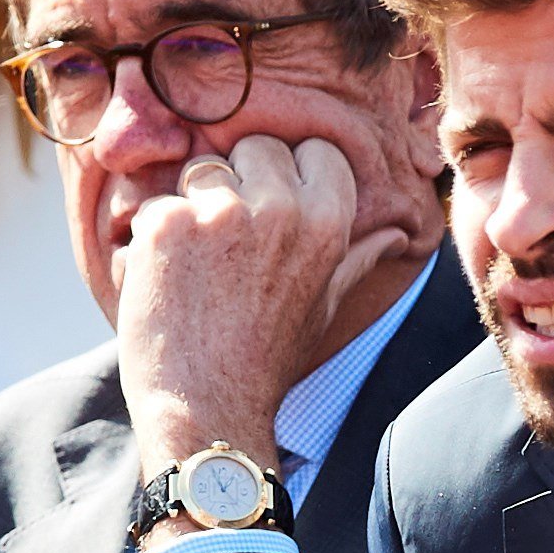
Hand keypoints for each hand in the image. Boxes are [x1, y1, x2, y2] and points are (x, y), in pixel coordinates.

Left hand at [115, 135, 401, 483]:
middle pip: (256, 147)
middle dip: (240, 182)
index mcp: (328, 222)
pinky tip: (168, 279)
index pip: (314, 150)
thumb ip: (357, 259)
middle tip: (232, 246)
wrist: (206, 405)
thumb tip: (399, 236)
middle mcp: (281, 208)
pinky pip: (157, 202)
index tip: (275, 215)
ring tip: (200, 266)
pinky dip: (154, 237)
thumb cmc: (267, 359)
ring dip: (194, 205)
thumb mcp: (324, 305)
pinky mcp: (168, 223)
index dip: (291, 176)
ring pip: (202, 168)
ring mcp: (222, 212)